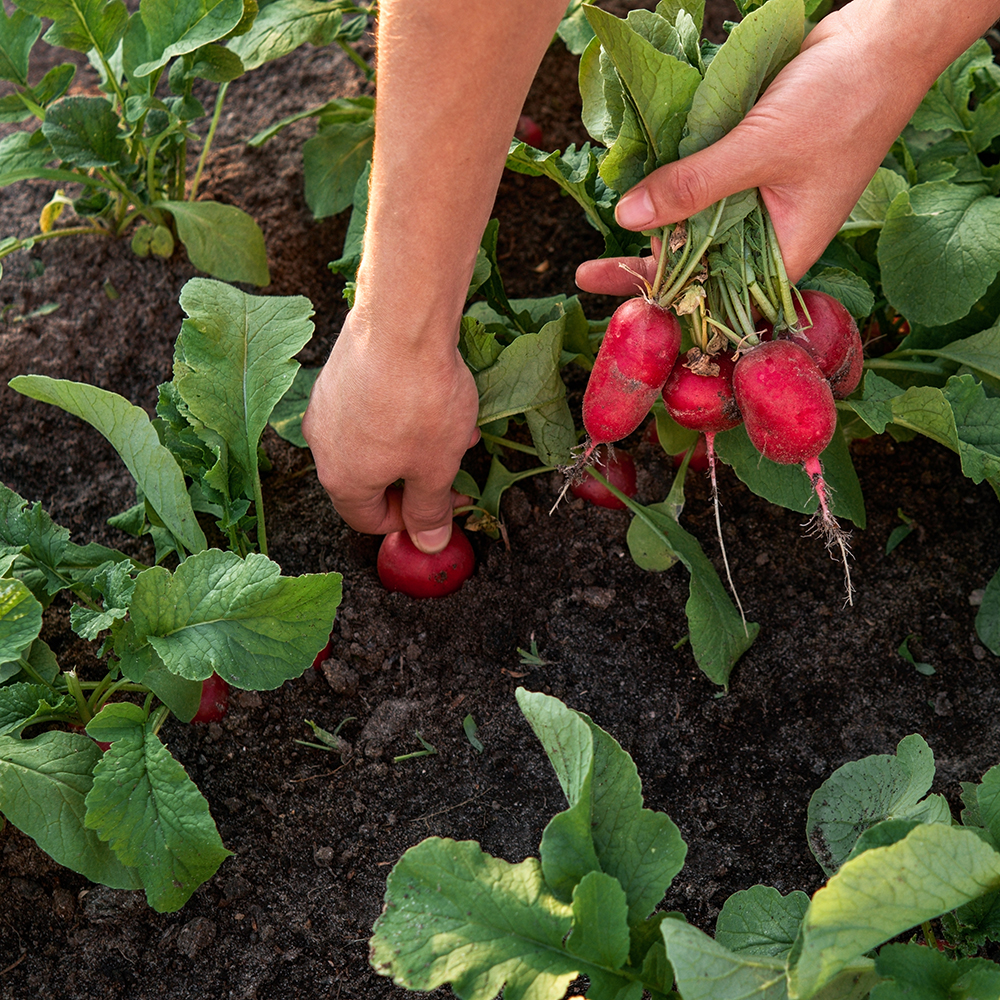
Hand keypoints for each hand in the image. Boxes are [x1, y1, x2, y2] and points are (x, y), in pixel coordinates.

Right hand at [301, 311, 479, 552]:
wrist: (402, 321)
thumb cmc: (419, 401)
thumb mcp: (436, 467)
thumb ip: (430, 511)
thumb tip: (428, 544)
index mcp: (343, 479)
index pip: (367, 520)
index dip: (408, 522)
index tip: (441, 508)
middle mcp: (324, 445)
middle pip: (370, 480)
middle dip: (417, 477)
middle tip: (453, 468)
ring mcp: (327, 405)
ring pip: (374, 440)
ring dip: (416, 444)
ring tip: (455, 428)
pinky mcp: (338, 373)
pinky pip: (370, 407)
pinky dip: (401, 412)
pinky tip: (436, 395)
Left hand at [576, 2, 965, 293]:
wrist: (881, 38)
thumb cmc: (844, 101)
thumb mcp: (760, 150)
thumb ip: (693, 186)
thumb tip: (626, 219)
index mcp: (784, 253)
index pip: (717, 296)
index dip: (667, 304)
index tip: (620, 306)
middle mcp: (768, 235)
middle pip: (698, 265)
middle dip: (647, 268)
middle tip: (585, 273)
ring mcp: (756, 201)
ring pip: (695, 225)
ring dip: (654, 226)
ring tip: (598, 240)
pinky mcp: (744, 166)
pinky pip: (700, 185)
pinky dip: (670, 186)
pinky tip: (632, 190)